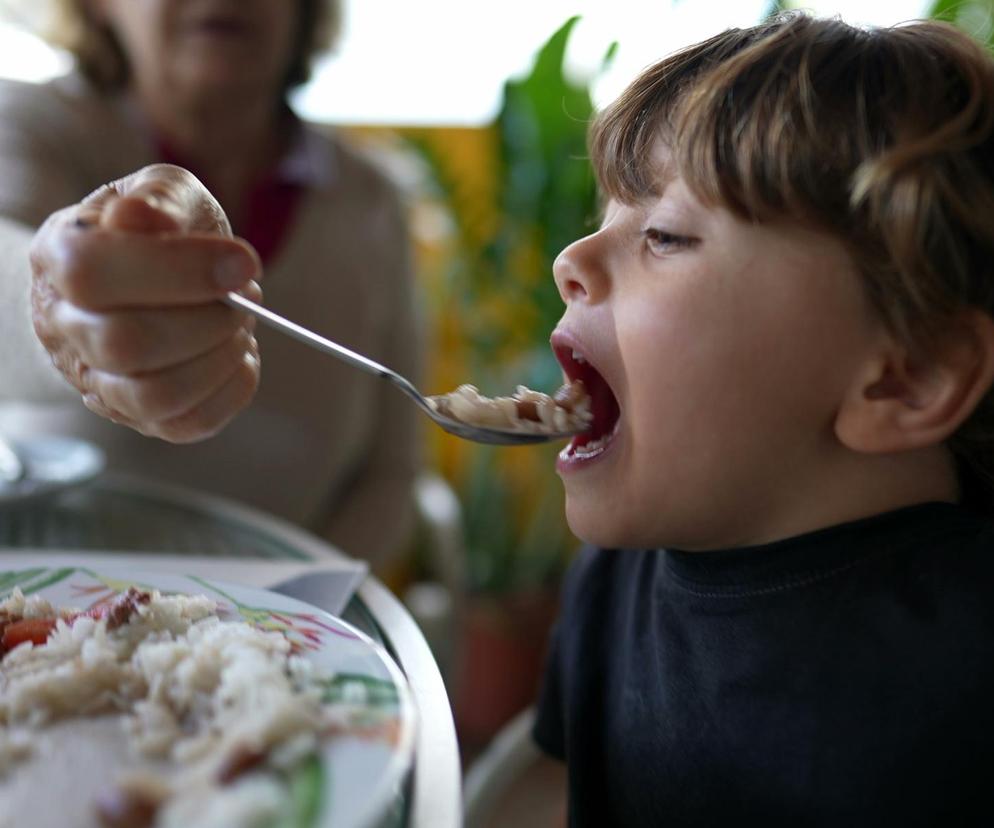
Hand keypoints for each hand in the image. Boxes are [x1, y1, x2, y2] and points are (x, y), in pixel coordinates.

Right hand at [29, 163, 261, 442]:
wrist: (137, 277)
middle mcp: (66, 326)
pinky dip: (232, 391)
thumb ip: (159, 199)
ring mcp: (99, 380)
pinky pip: (187, 424)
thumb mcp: (160, 193)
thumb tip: (145, 218)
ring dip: (219, 360)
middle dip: (208, 320)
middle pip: (125, 343)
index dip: (178, 269)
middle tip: (246, 295)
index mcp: (59, 257)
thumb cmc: (154, 231)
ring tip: (241, 325)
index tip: (244, 262)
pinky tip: (239, 355)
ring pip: (154, 395)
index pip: (92, 272)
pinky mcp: (140, 416)